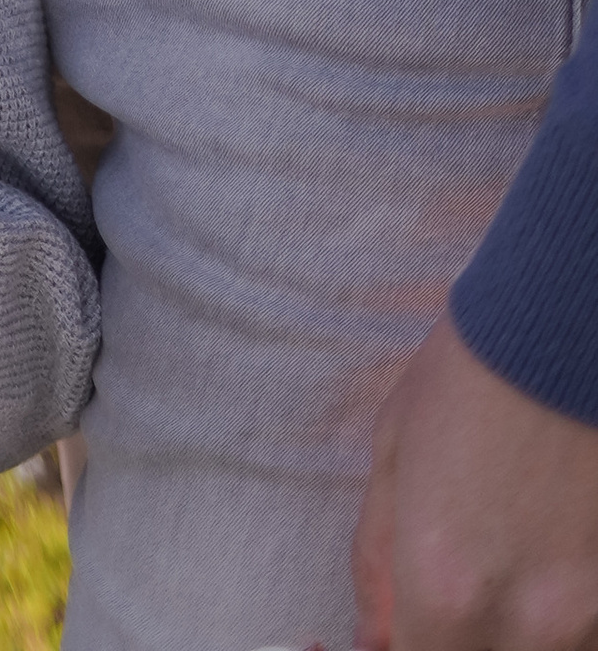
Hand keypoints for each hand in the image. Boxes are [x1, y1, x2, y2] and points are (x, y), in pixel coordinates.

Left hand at [353, 315, 597, 647]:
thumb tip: (369, 635)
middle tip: (457, 582)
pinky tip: (548, 548)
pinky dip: (562, 614)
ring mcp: (585, 612)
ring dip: (516, 627)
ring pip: (542, 650)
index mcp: (444, 588)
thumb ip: (376, 559)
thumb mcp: (394, 452)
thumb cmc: (471, 375)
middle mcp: (523, 621)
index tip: (402, 622)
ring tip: (507, 551)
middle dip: (459, 635)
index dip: (401, 647)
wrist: (567, 327)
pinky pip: (583, 628)